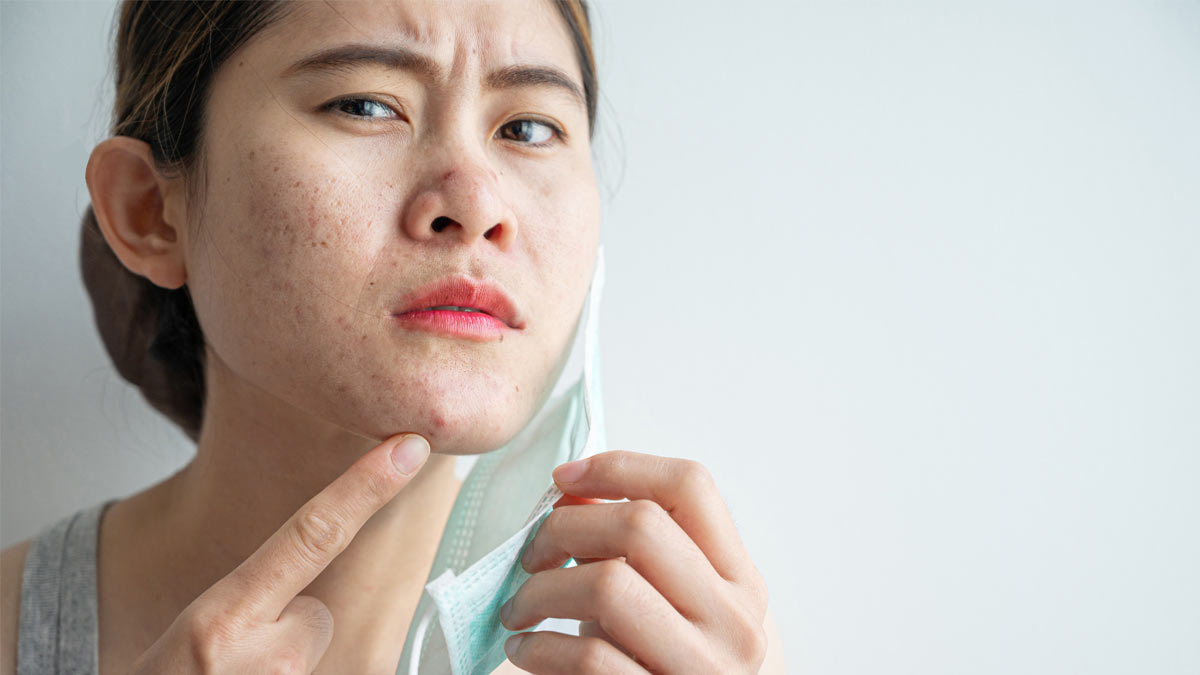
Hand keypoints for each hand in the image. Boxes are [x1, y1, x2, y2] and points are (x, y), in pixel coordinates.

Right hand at [129, 433, 430, 673]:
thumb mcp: (195, 635)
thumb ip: (251, 601)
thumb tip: (303, 589)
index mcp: (221, 621)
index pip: (312, 534)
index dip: (365, 488)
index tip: (407, 449)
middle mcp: (263, 659)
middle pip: (318, 616)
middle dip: (293, 634)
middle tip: (244, 664)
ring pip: (319, 652)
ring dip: (294, 668)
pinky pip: (334, 670)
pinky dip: (309, 674)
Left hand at [500, 451, 769, 673]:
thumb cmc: (680, 672)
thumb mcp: (685, 609)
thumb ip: (645, 555)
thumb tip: (568, 493)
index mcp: (742, 581)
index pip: (691, 486)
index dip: (619, 466)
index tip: (563, 479)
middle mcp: (734, 621)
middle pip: (640, 525)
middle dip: (564, 527)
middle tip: (530, 554)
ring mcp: (701, 669)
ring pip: (607, 585)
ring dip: (540, 591)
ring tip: (519, 608)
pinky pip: (586, 657)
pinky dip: (539, 647)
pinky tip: (527, 651)